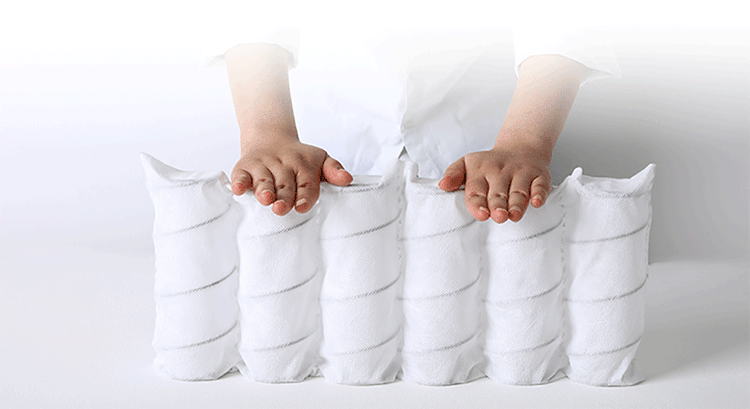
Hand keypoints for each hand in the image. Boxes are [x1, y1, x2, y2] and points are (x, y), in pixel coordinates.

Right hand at [231, 132, 352, 214]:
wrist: (270, 138)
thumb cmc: (299, 159)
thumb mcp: (320, 160)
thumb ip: (333, 170)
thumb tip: (348, 179)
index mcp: (303, 166)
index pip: (306, 184)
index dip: (304, 195)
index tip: (302, 207)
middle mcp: (283, 166)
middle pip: (284, 185)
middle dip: (283, 196)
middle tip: (281, 208)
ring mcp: (263, 166)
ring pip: (263, 180)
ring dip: (264, 189)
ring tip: (266, 199)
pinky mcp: (244, 167)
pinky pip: (240, 175)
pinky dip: (238, 182)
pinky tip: (238, 189)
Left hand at [438, 138, 551, 223]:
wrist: (521, 147)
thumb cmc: (490, 164)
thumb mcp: (467, 164)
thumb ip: (454, 174)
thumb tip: (442, 185)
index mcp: (480, 171)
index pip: (476, 190)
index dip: (478, 203)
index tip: (481, 214)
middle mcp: (500, 172)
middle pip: (498, 192)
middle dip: (498, 205)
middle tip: (498, 216)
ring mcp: (521, 173)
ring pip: (519, 190)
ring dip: (517, 203)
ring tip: (514, 215)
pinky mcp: (539, 176)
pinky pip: (540, 185)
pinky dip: (540, 193)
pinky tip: (537, 202)